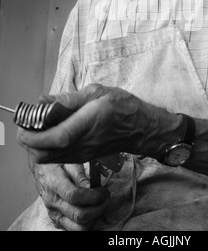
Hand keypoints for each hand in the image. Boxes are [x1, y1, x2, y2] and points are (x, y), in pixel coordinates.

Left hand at [17, 84, 181, 163]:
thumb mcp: (97, 92)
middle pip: (45, 154)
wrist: (140, 127)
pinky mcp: (82, 157)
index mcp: (90, 122)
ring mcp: (82, 153)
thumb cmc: (122, 106)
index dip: (35, 134)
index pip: (57, 137)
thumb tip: (43, 101)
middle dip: (29, 140)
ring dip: (35, 144)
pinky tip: (49, 132)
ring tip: (36, 125)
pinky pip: (56, 157)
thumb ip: (68, 98)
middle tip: (28, 122)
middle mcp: (84, 143)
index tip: (24, 123)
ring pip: (48, 158)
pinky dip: (45, 147)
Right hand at [29, 156, 109, 230]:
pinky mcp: (57, 220)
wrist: (41, 170)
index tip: (103, 190)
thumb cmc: (57, 162)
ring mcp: (54, 214)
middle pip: (79, 215)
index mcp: (54, 184)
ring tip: (101, 203)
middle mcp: (52, 202)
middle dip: (99, 207)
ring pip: (78, 227)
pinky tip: (92, 208)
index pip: (75, 196)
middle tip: (106, 195)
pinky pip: (75, 228)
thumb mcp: (68, 161)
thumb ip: (80, 175)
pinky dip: (88, 222)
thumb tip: (92, 187)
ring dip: (95, 217)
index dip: (93, 196)